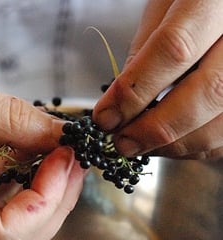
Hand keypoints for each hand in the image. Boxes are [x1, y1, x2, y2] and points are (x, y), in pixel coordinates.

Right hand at [0, 69, 84, 239]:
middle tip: (73, 159)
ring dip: (44, 196)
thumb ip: (7, 118)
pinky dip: (23, 189)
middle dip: (56, 200)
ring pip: (13, 231)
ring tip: (58, 157)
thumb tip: (61, 135)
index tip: (67, 158)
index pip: (6, 237)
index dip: (47, 200)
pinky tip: (30, 160)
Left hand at [93, 0, 222, 159]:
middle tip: (123, 142)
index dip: (135, 90)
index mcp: (217, 1)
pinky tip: (168, 142)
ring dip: (173, 145)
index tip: (106, 116)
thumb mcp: (163, 7)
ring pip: (219, 124)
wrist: (221, 8)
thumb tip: (121, 104)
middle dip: (155, 128)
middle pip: (206, 93)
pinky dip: (192, 147)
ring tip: (141, 143)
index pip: (175, 49)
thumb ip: (145, 51)